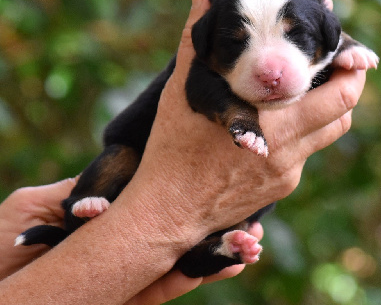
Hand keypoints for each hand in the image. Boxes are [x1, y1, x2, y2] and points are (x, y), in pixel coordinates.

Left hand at [0, 175, 261, 302]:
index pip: (152, 197)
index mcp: (105, 215)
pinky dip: (196, 274)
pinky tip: (226, 264)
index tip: (218, 181)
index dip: (185, 192)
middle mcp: (123, 242)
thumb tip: (119, 183)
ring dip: (217, 252)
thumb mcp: (33, 207)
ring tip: (250, 242)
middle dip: (215, 227)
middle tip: (253, 221)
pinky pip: (164, 286)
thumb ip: (82, 192)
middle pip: (175, 230)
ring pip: (179, 259)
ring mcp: (125, 272)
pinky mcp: (125, 297)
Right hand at [127, 0, 365, 238]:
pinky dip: (303, 133)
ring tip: (305, 92)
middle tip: (331, 69)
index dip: (349, 70)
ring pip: (328, 136)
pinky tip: (277, 123)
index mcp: (271, 122)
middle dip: (346, 87)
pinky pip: (306, 155)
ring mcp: (287, 173)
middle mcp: (288, 151)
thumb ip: (196, 42)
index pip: (338, 94)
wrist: (169, 209)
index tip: (345, 53)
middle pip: (343, 115)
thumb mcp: (182, 91)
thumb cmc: (172, 150)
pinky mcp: (280, 188)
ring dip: (326, 112)